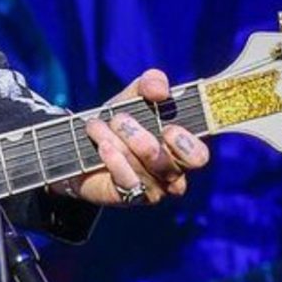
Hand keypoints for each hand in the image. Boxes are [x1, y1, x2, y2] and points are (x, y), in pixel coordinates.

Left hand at [71, 69, 209, 206]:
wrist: (82, 146)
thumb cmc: (119, 121)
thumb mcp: (134, 96)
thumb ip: (150, 84)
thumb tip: (160, 90)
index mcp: (182, 148)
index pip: (199, 156)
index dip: (187, 145)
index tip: (168, 128)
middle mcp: (172, 172)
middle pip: (171, 165)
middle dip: (145, 143)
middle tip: (121, 120)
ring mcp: (152, 189)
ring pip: (143, 168)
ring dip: (117, 141)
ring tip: (96, 125)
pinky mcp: (129, 197)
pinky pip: (128, 182)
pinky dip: (113, 160)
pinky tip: (102, 146)